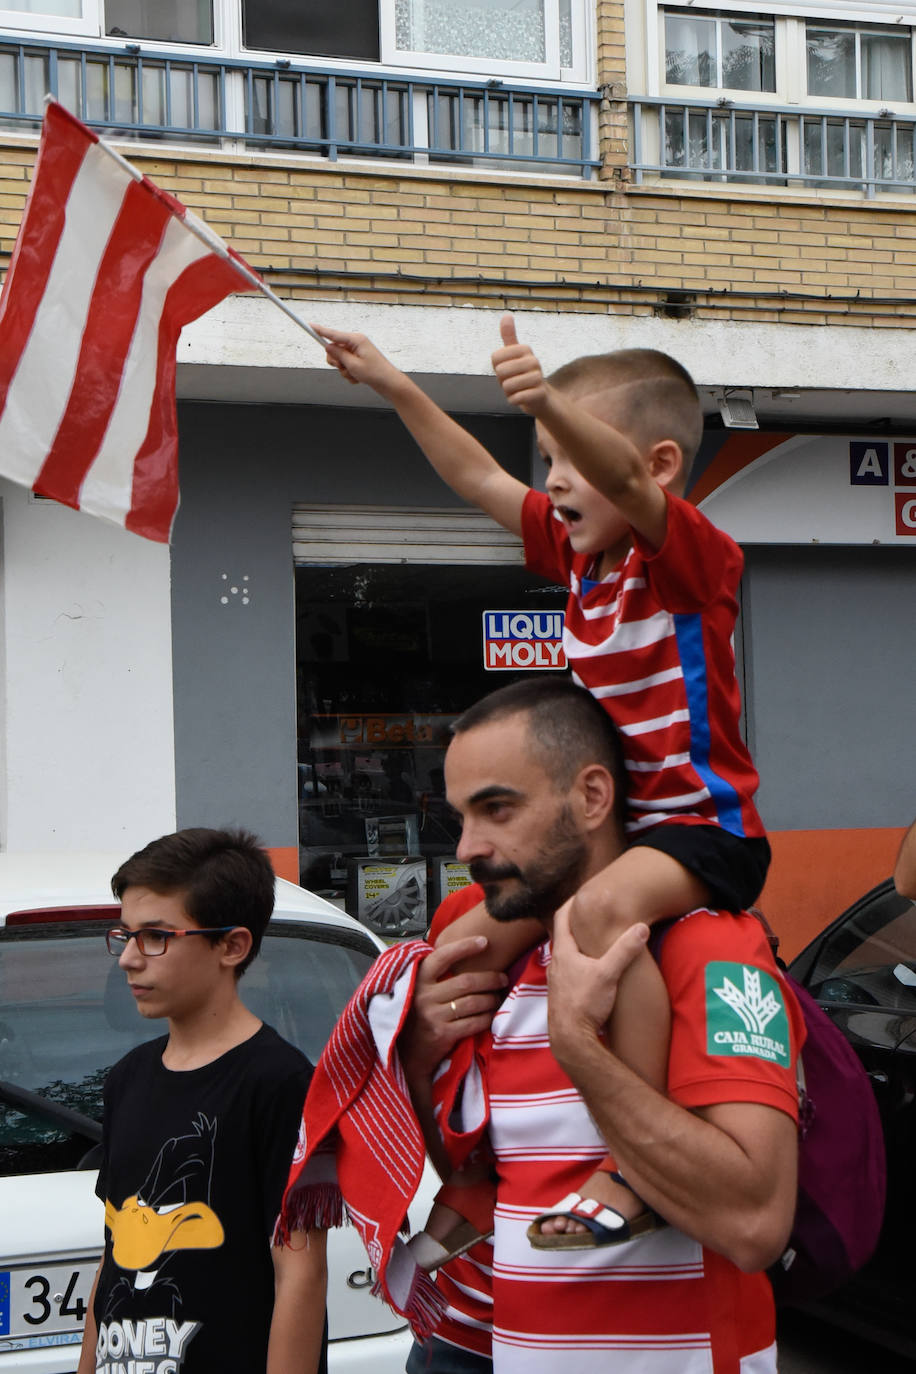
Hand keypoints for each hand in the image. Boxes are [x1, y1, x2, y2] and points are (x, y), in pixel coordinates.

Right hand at [309, 322, 401, 390]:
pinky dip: (349, 374)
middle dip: (336, 361)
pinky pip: (346, 367)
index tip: (309, 325)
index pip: (333, 334)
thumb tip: (328, 346)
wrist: (389, 384)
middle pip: (333, 349)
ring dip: (344, 370)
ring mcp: (357, 352)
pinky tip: (359, 378)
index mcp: (356, 339)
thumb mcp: (353, 364)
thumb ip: (338, 355)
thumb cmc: (375, 374)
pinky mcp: (358, 361)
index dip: (320, 331)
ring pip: (339, 360)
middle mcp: (356, 343)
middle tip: (345, 368)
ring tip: (355, 375)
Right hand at [399, 936, 506, 1079]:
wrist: (405, 1051)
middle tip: (502, 979)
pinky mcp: (442, 1034)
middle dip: (490, 978)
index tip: (484, 941)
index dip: (464, 947)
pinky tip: (491, 1015)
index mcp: (418, 979)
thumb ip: (433, 974)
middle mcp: (423, 995)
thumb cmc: (415, 1015)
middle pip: (466, 981)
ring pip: (473, 1002)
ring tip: (498, 998)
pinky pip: (473, 1022)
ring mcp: (433, 1015)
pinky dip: (487, 1018)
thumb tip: (461, 951)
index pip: (442, 957)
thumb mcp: (416, 989)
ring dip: (491, 999)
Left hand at [491, 314, 549, 414]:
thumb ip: (509, 336)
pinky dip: (514, 401)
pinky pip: (516, 398)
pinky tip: (521, 398)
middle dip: (502, 380)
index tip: (508, 370)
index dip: (496, 367)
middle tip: (512, 381)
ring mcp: (538, 377)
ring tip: (517, 390)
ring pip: (507, 386)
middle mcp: (533, 361)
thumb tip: (507, 314)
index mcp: (525, 349)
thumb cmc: (521, 375)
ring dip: (508, 392)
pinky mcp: (539, 393)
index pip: (495, 357)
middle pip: (500, 371)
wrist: (539, 397)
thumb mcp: (514, 355)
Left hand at [547, 901, 648, 1058]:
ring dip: (577, 945)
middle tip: (589, 915)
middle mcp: (555, 964)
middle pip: (562, 935)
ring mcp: (557, 981)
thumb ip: (625, 950)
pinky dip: (578, 964)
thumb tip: (641, 927)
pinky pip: (569, 971)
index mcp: (563, 952)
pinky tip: (591, 971)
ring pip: (565, 955)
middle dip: (575, 923)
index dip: (570, 903)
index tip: (581, 894)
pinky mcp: (562, 995)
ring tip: (592, 941)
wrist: (571, 1039)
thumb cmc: (585, 1004)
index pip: (560, 918)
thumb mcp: (608, 974)